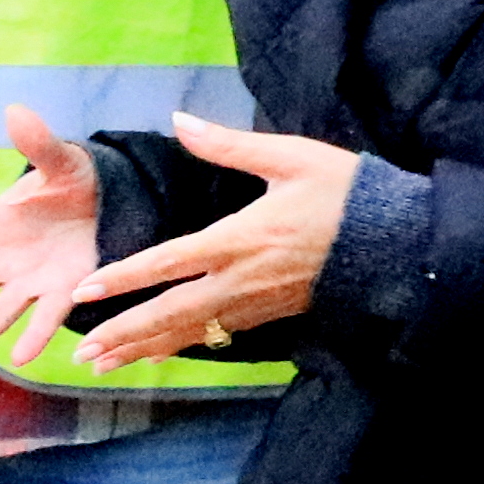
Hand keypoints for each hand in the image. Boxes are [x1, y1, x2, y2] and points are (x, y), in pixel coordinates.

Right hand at [0, 106, 117, 370]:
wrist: (108, 204)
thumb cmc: (73, 180)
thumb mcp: (59, 160)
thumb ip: (37, 143)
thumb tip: (14, 111)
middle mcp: (4, 258)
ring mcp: (31, 279)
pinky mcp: (62, 292)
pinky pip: (46, 317)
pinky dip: (34, 336)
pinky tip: (18, 357)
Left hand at [70, 114, 358, 367]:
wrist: (402, 241)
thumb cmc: (346, 193)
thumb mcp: (290, 157)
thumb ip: (228, 144)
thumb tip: (179, 119)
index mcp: (240, 238)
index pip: (169, 262)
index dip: (124, 278)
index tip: (83, 291)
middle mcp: (242, 279)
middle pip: (172, 313)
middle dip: (124, 333)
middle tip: (81, 354)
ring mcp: (257, 303)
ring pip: (191, 332)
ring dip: (144, 348)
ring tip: (102, 364)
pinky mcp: (271, 315)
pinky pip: (217, 336)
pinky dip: (181, 347)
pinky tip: (153, 356)